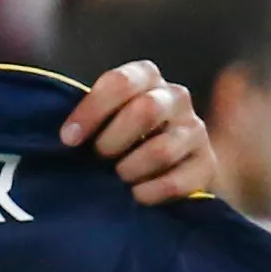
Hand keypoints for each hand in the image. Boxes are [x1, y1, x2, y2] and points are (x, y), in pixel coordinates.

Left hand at [60, 59, 214, 204]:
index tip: (69, 139)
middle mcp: (175, 97)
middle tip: (98, 158)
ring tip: (118, 177)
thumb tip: (64, 136)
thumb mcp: (99, 118)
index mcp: (145, 77)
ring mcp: (195, 129)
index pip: (120, 82)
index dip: (91, 111)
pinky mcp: (207, 164)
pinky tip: (136, 194)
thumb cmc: (114, 137)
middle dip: (112, 141)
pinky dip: (150, 192)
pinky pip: (177, 181)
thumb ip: (83, 117)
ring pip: (162, 149)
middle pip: (146, 110)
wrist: (160, 167)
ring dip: (130, 169)